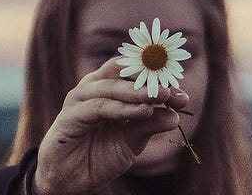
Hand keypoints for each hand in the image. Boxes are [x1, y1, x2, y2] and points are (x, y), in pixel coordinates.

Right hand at [34, 57, 188, 194]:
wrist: (71, 180)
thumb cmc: (100, 154)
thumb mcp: (132, 140)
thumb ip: (150, 125)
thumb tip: (176, 116)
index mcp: (109, 88)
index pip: (135, 73)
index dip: (160, 81)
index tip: (183, 96)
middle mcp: (93, 88)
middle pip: (123, 71)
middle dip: (150, 80)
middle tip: (172, 92)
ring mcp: (80, 100)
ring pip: (111, 86)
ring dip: (138, 91)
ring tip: (160, 97)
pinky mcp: (69, 116)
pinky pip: (98, 107)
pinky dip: (122, 108)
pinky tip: (142, 111)